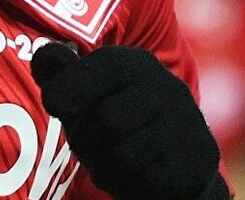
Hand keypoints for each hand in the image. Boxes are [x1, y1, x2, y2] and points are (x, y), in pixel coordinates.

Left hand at [30, 43, 228, 199]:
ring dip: (104, 170)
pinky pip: (147, 184)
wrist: (181, 154)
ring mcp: (186, 123)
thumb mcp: (87, 91)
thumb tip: (46, 57)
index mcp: (135, 63)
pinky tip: (131, 178)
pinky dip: (128, 188)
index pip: (93, 71)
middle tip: (86, 147)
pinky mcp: (198, 160)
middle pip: (105, 122)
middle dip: (84, 142)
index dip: (63, 91)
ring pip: (124, 159)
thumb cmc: (118, 119)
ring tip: (108, 164)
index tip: (54, 105)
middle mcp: (166, 86)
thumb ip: (60, 71)